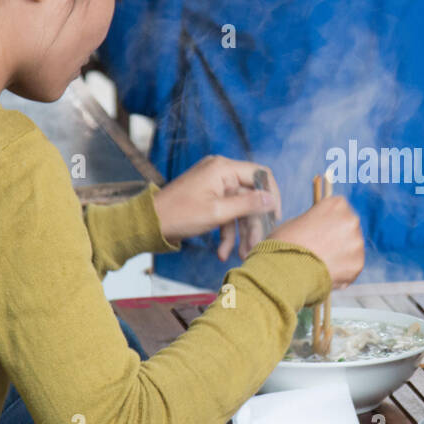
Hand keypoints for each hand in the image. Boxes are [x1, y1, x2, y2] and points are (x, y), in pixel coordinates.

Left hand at [151, 155, 281, 260]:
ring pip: (239, 208)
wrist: (149, 224)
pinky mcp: (209, 198)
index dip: (272, 195)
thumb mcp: (217, 213)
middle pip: (250, 196)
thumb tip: (272, 199)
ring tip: (242, 255)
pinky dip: (227, 232)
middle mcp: (220, 172)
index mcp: (223, 168)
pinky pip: (226, 212)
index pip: (260, 174)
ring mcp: (214, 185)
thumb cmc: (179, 215)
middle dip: (253, 223)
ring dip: (241, 232)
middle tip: (256, 245)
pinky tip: (223, 252)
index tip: (274, 218)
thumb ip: (248, 205)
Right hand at [269, 195, 364, 289]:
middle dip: (338, 238)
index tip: (321, 231)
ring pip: (351, 249)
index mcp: (336, 204)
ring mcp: (357, 242)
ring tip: (320, 264)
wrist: (286, 268)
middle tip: (321, 250)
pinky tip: (326, 274)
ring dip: (341, 256)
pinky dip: (342, 272)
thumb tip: (319, 230)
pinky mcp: (358, 263)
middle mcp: (351, 220)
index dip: (329, 222)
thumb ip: (315, 223)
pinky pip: (351, 267)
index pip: (340, 210)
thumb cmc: (285, 243)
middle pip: (348, 228)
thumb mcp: (298, 221)